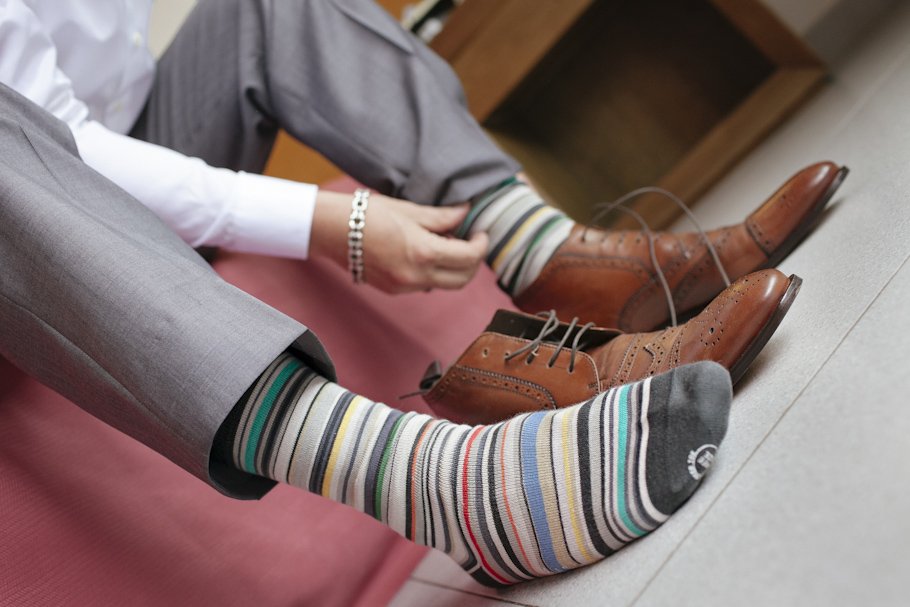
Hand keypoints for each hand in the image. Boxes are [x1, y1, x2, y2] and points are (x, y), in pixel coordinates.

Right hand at [311, 191, 488, 293]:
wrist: (331, 230)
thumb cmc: (368, 214)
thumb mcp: (409, 210)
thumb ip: (442, 217)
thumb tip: (465, 213)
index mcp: (423, 253)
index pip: (468, 257)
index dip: (481, 246)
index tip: (481, 233)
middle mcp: (416, 276)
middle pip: (463, 279)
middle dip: (473, 262)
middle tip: (472, 242)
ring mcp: (404, 287)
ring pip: (444, 284)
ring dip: (453, 268)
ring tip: (446, 244)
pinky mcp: (393, 290)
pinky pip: (425, 285)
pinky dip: (433, 272)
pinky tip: (426, 253)